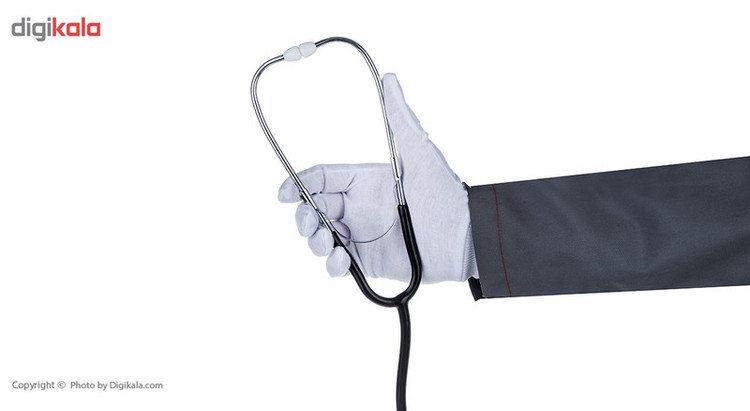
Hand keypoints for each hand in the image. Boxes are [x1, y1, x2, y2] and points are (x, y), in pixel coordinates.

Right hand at [278, 74, 474, 282]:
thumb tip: (390, 79)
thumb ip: (400, 119)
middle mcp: (359, 208)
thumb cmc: (446, 194)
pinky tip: (341, 261)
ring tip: (328, 243)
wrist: (466, 239)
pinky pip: (339, 266)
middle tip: (310, 222)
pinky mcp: (369, 263)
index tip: (284, 194)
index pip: (322, 180)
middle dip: (303, 217)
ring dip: (315, 241)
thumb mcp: (420, 153)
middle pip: (314, 210)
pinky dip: (333, 265)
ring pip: (321, 238)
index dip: (298, 185)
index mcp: (364, 182)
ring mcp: (363, 237)